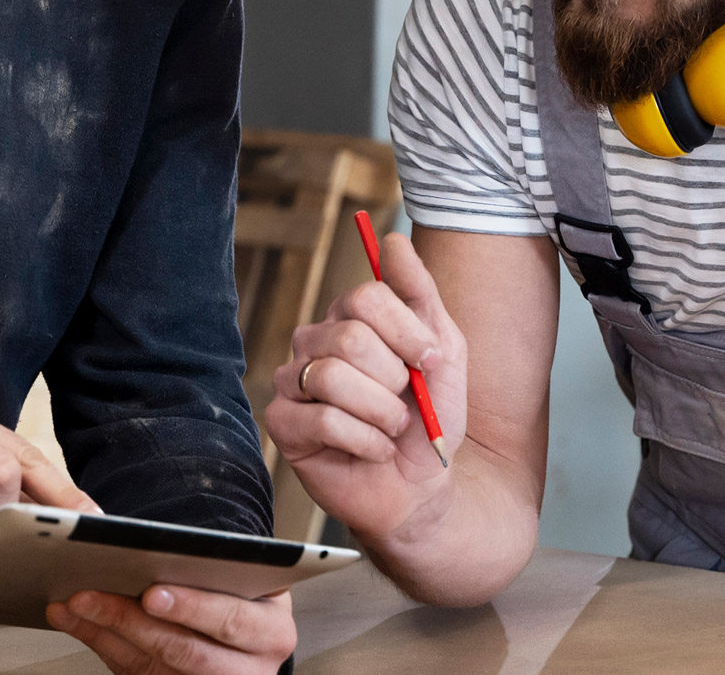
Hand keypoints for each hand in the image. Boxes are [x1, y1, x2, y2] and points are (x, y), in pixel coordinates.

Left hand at [47, 584, 293, 674]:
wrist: (238, 627)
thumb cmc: (235, 591)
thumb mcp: (238, 577)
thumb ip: (209, 564)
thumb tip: (145, 543)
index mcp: (270, 628)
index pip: (231, 619)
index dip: (192, 608)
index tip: (151, 593)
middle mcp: (250, 666)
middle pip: (187, 652)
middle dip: (134, 624)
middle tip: (93, 597)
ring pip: (154, 668)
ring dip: (106, 633)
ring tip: (75, 603)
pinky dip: (102, 645)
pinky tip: (79, 621)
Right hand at [263, 230, 466, 539]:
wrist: (420, 486)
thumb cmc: (427, 418)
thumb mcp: (441, 351)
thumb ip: (419, 293)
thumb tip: (392, 238)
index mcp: (347, 317)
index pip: (367, 297)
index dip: (407, 332)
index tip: (430, 361)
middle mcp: (313, 341)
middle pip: (349, 337)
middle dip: (393, 379)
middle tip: (402, 404)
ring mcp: (292, 381)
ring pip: (333, 378)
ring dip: (381, 413)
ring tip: (390, 429)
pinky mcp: (282, 424)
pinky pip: (323, 419)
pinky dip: (365, 441)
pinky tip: (373, 450)